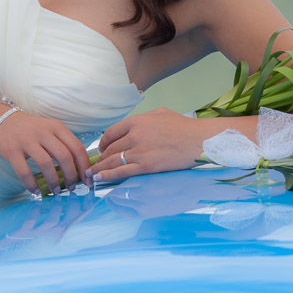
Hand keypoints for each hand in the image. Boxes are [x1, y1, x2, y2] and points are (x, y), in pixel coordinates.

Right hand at [0, 110, 92, 195]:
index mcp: (56, 127)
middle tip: (72, 187)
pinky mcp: (11, 150)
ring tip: (56, 191)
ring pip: (46, 164)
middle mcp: (43, 132)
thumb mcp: (48, 130)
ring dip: (54, 182)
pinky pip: (24, 171)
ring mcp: (26, 140)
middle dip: (72, 176)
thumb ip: (62, 144)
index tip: (88, 180)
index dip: (84, 166)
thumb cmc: (28, 130)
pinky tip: (36, 191)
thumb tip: (80, 169)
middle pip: (65, 156)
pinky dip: (32, 184)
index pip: (77, 147)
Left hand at [92, 108, 207, 181]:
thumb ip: (143, 119)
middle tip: (95, 164)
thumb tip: (132, 126)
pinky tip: (99, 179)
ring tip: (92, 174)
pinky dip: (107, 176)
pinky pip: (121, 172)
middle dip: (100, 158)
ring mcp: (139, 151)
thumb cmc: (183, 126)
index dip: (103, 143)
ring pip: (112, 161)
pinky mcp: (146, 166)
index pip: (111, 133)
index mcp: (136, 121)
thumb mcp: (160, 113)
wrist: (199, 139)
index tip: (102, 149)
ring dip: (100, 168)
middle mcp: (134, 136)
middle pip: (110, 149)